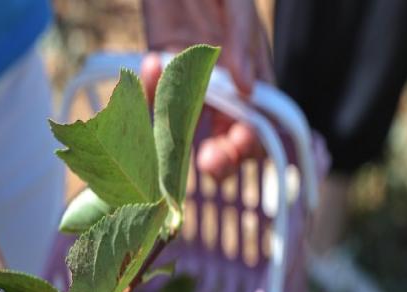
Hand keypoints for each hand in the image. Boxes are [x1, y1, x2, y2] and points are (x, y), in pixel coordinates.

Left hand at [142, 0, 272, 179]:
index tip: (239, 143)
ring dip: (182, 145)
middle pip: (227, 141)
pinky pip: (152, 99)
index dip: (252, 141)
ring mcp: (189, 87)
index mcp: (254, 79)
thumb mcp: (237, 4)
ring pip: (189, 133)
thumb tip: (247, 88)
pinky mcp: (158, 76)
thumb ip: (244, 40)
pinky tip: (151, 62)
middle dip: (223, 158)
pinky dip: (147, 89)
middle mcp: (224, 91)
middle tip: (211, 161)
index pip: (259, 124)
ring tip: (173, 142)